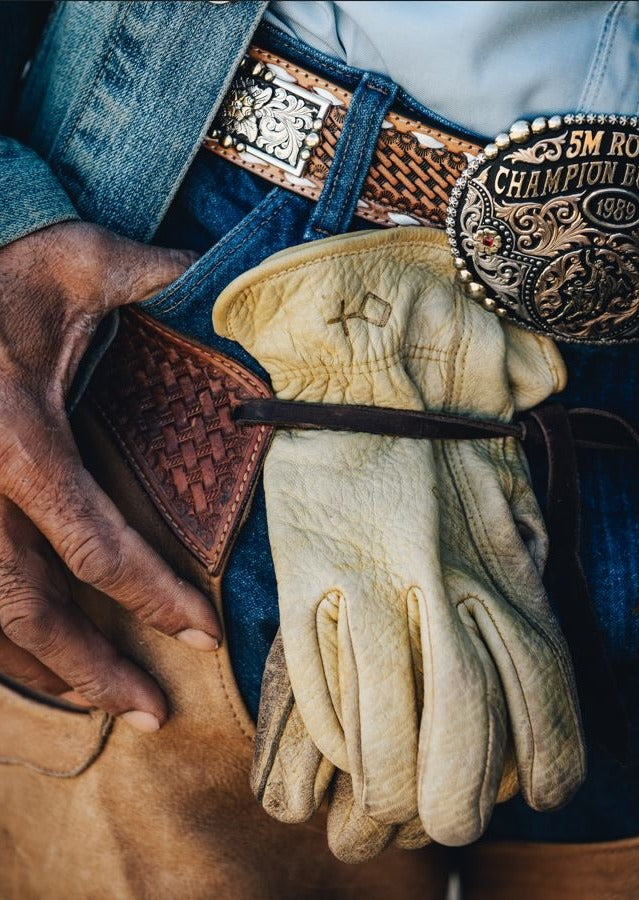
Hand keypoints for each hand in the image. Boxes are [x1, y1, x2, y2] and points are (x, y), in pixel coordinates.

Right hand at [0, 222, 221, 730]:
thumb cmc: (0, 263)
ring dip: (36, 663)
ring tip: (92, 700)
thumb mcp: (74, 260)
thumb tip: (210, 272)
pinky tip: (24, 655)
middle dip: (89, 667)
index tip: (202, 633)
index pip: (92, 539)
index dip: (150, 595)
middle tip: (150, 711)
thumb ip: (143, 274)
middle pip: (27, 603)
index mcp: (18, 435)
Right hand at [215, 227, 583, 844]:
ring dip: (378, 785)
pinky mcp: (306, 566)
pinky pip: (314, 677)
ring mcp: (368, 576)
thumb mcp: (509, 498)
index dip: (535, 762)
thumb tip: (519, 647)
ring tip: (376, 811)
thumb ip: (518, 577)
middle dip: (448, 799)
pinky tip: (332, 754)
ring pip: (379, 721)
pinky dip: (323, 734)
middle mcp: (441, 580)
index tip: (527, 789)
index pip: (534, 693)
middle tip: (440, 822)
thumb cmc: (442, 425)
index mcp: (499, 561)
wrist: (366, 359)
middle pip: (458, 729)